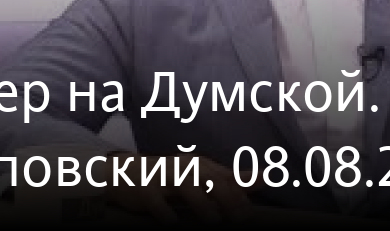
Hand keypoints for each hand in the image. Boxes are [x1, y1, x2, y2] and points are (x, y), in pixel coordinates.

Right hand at [105, 154, 253, 223]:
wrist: (125, 174)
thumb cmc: (170, 177)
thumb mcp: (201, 175)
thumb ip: (231, 180)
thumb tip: (264, 179)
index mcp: (200, 165)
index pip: (225, 178)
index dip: (239, 195)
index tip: (250, 213)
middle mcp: (184, 168)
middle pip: (210, 181)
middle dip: (227, 199)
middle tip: (239, 220)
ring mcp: (164, 177)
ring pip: (186, 187)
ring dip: (201, 205)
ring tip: (213, 222)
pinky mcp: (144, 189)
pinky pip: (156, 201)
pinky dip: (165, 212)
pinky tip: (173, 224)